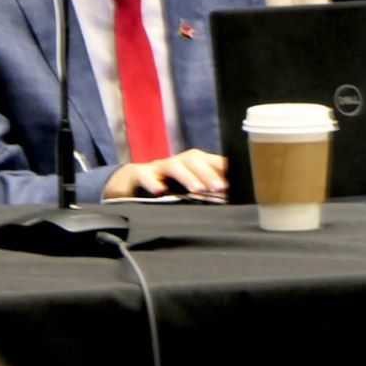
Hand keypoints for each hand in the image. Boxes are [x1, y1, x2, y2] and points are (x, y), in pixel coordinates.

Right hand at [104, 148, 227, 198]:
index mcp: (192, 165)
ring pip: (174, 165)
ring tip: (198, 190)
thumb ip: (206, 196)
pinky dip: (152, 182)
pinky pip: (144, 174)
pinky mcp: (137, 174)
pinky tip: (159, 191)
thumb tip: (231, 205)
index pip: (211, 161)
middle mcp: (177, 162)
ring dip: (187, 176)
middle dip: (209, 173)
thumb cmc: (165, 191)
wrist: (128, 186)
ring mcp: (157, 167)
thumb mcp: (187, 193)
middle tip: (221, 188)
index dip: (224, 169)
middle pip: (195, 160)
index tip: (238, 182)